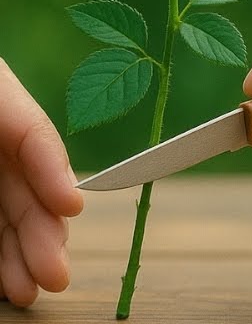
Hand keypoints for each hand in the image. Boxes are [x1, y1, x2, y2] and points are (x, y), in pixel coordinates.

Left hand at [0, 59, 82, 306]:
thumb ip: (26, 138)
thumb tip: (66, 199)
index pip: (32, 133)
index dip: (53, 171)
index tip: (70, 208)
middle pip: (20, 185)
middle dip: (39, 234)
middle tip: (53, 275)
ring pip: (1, 211)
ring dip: (17, 254)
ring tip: (27, 290)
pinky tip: (4, 279)